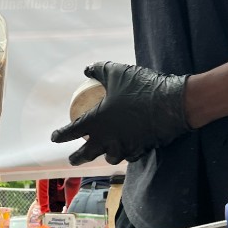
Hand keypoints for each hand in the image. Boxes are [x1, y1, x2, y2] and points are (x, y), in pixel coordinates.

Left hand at [51, 61, 190, 165]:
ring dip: (104, 154)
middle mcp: (108, 138)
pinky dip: (125, 153)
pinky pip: (129, 156)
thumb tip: (87, 69)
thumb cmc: (141, 87)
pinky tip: (126, 148)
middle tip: (72, 158)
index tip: (54, 137)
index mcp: (97, 121)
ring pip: (109, 157)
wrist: (173, 103)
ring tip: (103, 151)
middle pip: (86, 154)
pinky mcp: (140, 150)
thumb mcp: (116, 72)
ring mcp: (124, 147)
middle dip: (77, 157)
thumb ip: (98, 70)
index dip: (61, 135)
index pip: (72, 131)